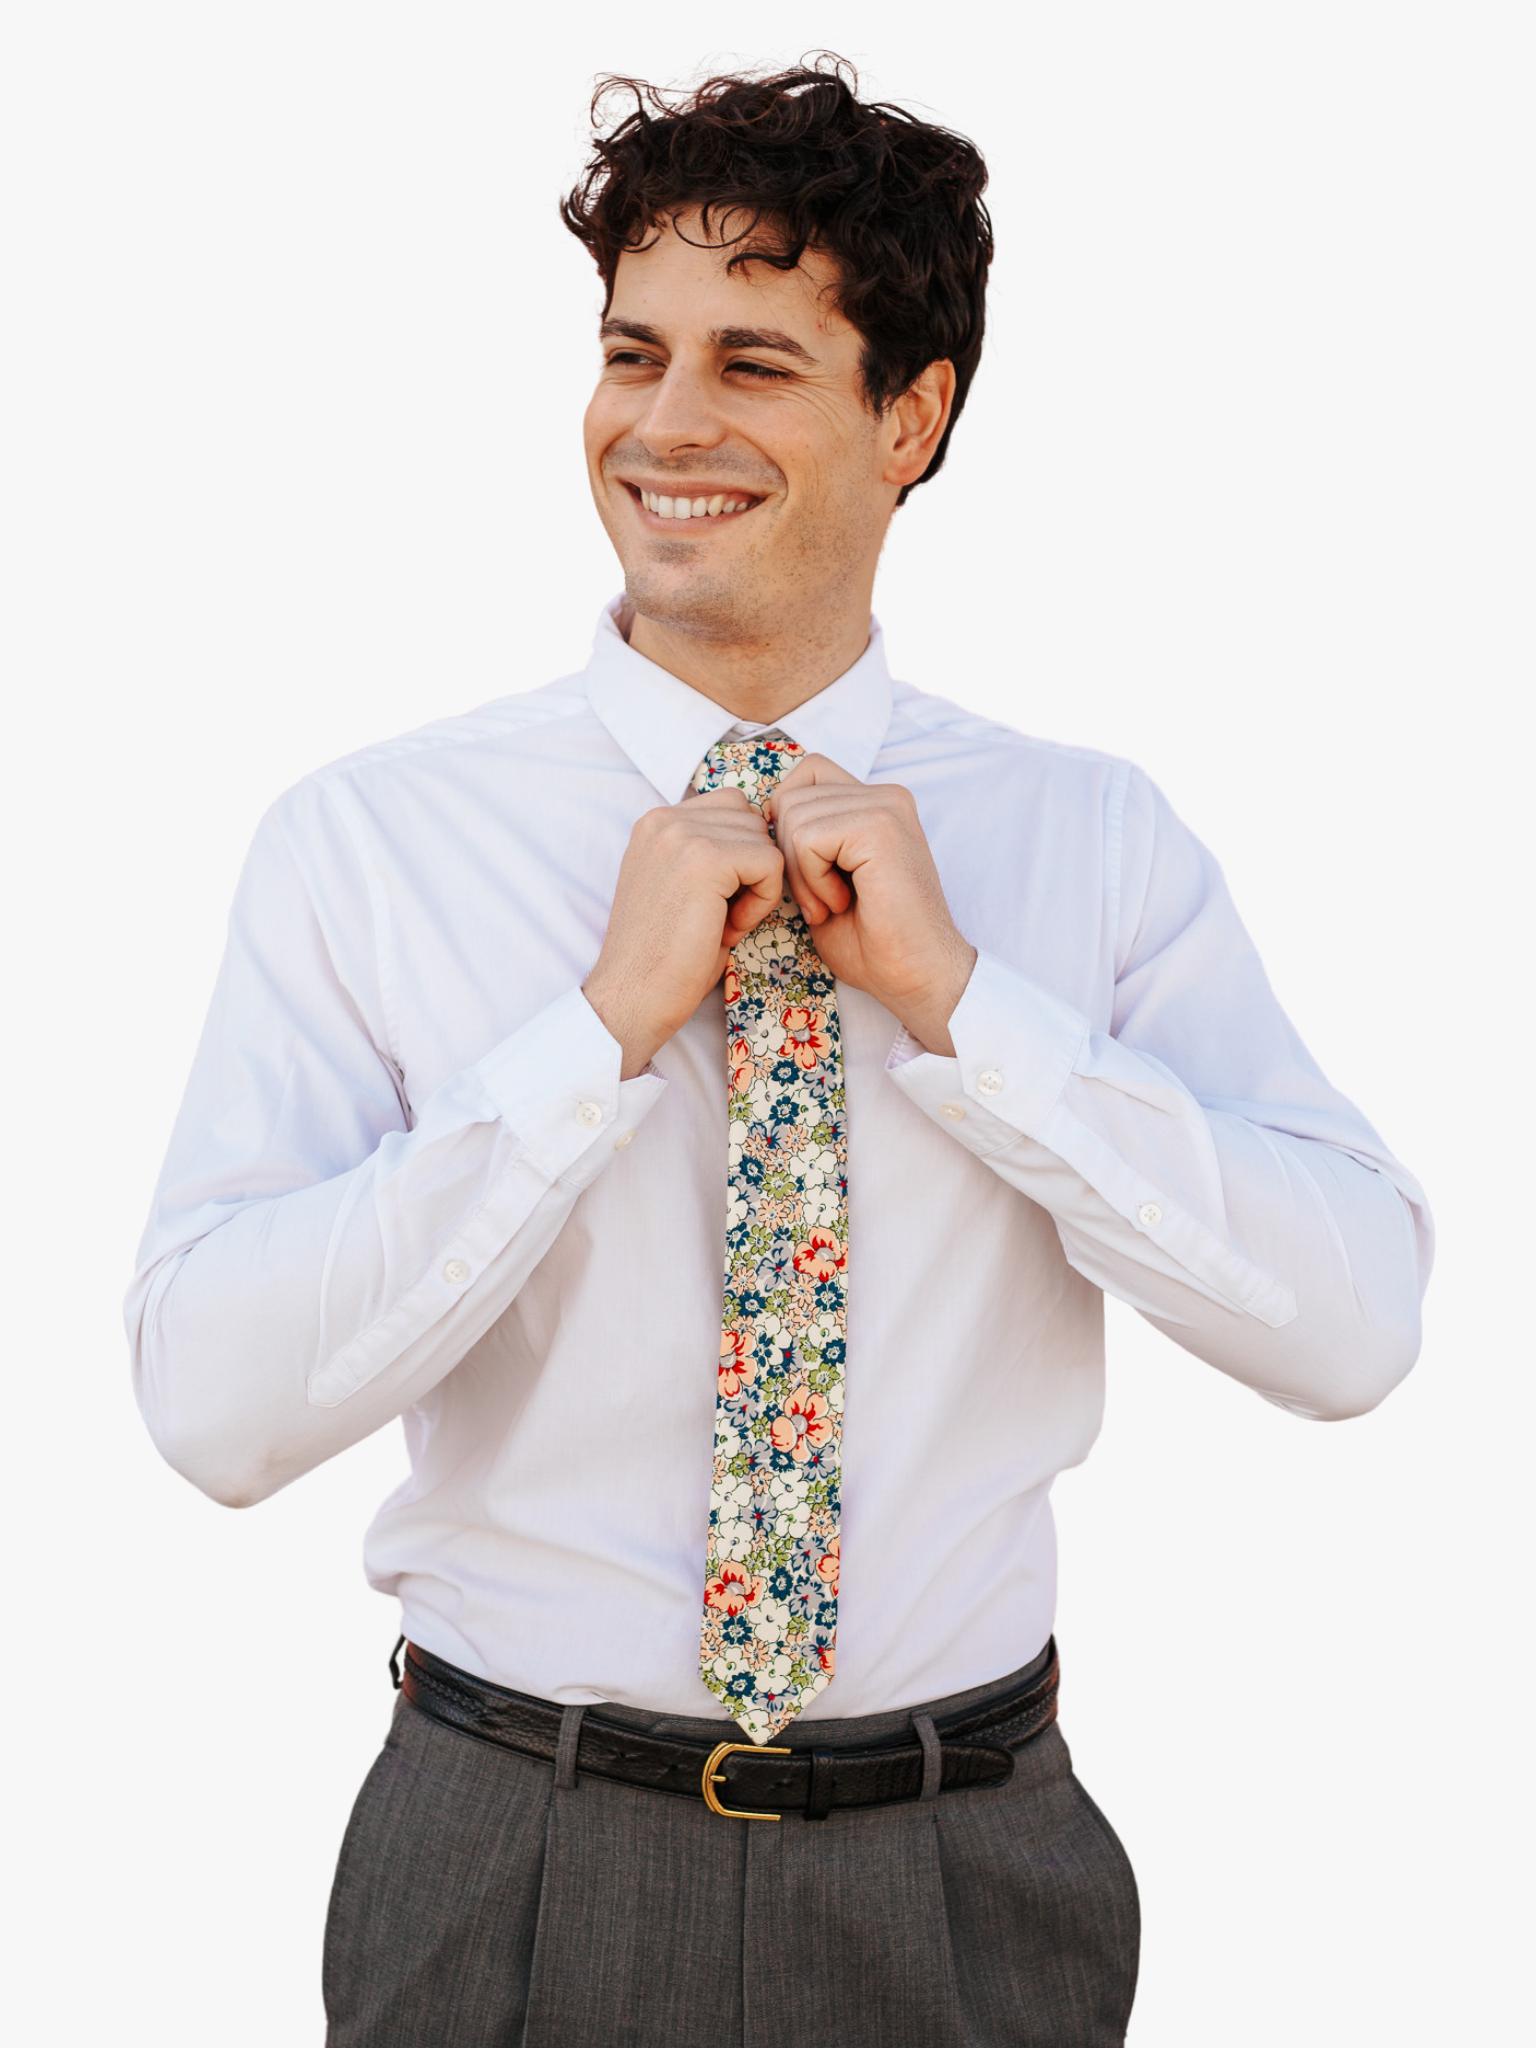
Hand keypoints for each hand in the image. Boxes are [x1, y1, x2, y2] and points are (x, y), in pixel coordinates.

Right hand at [584, 792, 784, 1077]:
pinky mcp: (704, 859)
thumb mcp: (684, 888)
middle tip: (724, 915)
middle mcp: (664, 818)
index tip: (718, 901)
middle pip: (752, 819)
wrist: (631, 996)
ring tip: (723, 923)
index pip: (731, 808)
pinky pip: (771, 864)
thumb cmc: (663, 957)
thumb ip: (711, 853)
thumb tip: (766, 837)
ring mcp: (681, 834)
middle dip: (752, 867)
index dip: (740, 856)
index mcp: (656, 823)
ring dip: (757, 886)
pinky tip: (729, 930)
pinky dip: (762, 902)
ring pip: (764, 841)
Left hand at [768, 756, 976, 1054]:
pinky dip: (812, 880)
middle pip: (791, 796)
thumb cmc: (872, 941)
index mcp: (876, 802)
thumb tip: (759, 816)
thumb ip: (803, 839)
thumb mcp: (825, 879)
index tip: (806, 875)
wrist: (916, 976)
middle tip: (823, 901)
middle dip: (789, 856)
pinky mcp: (880, 827)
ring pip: (794, 817)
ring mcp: (886, 806)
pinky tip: (841, 904)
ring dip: (801, 873)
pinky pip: (808, 838)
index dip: (787, 823)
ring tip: (834, 904)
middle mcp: (885, 795)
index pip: (806, 774)